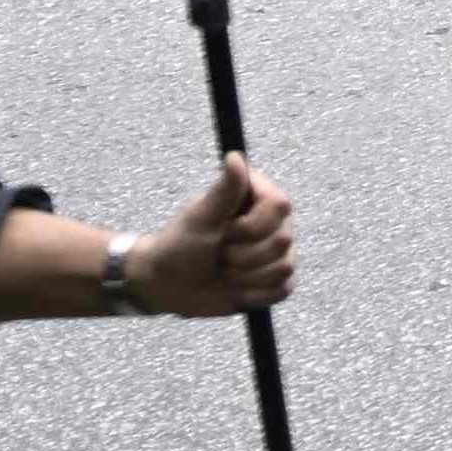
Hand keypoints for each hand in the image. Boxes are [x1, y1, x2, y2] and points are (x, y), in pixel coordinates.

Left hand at [145, 152, 299, 313]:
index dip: (254, 226)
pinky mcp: (275, 280)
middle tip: (219, 254)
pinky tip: (235, 288)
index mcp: (257, 199)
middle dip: (244, 256)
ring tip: (224, 271)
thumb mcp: (200, 218)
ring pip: (284, 267)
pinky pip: (282, 289)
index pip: (281, 206)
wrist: (167, 285)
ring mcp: (277, 253)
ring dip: (245, 277)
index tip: (226, 231)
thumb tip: (235, 156)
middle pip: (283, 240)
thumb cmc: (179, 246)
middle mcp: (273, 223)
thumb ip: (225, 190)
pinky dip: (254, 294)